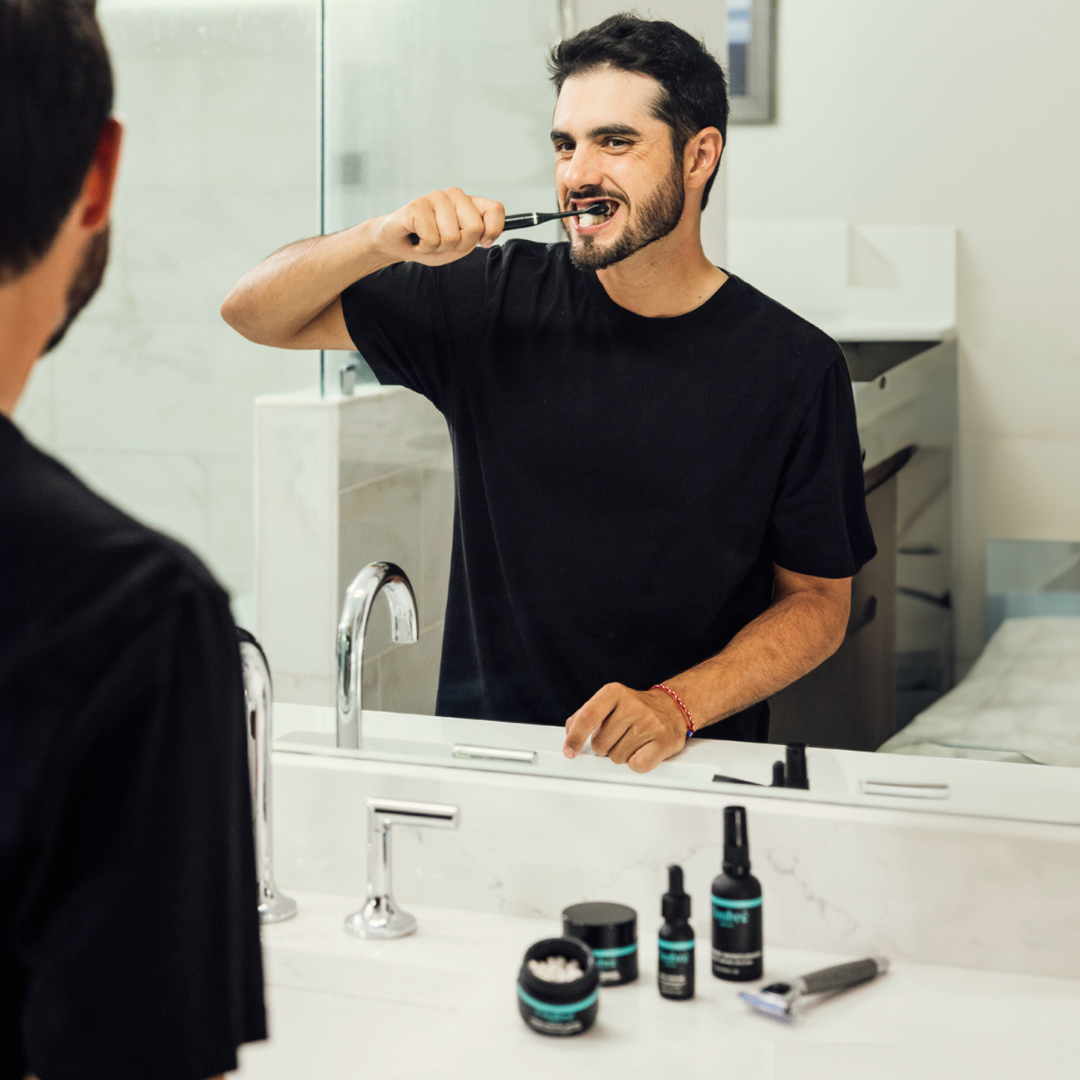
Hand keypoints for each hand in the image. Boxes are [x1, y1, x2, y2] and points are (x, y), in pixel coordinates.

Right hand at [375, 187, 504, 264]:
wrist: (397, 244)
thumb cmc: (429, 242)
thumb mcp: (460, 245)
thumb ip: (476, 237)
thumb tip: (487, 237)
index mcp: (468, 203)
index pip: (495, 209)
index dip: (492, 231)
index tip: (482, 242)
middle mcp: (453, 195)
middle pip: (474, 228)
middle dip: (460, 245)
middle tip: (444, 243)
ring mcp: (435, 198)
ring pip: (452, 237)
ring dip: (438, 248)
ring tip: (428, 240)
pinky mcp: (417, 206)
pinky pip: (432, 239)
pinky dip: (424, 248)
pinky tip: (417, 239)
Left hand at [563, 683, 689, 772]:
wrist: (672, 708)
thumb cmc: (635, 708)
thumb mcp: (608, 703)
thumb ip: (584, 716)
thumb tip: (569, 734)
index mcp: (614, 692)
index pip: (588, 716)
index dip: (575, 737)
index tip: (569, 751)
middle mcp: (633, 705)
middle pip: (600, 744)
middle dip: (604, 747)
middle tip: (617, 737)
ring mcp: (650, 722)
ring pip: (617, 757)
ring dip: (621, 755)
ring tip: (632, 741)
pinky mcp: (664, 741)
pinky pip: (637, 765)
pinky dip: (636, 764)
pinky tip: (642, 751)